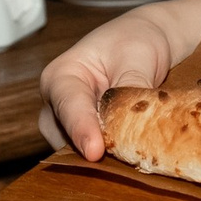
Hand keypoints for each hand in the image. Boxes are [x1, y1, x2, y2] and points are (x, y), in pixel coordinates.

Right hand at [38, 8, 177, 159]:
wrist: (144, 41)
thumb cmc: (135, 41)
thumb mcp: (137, 58)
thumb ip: (131, 90)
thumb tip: (132, 126)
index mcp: (61, 76)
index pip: (69, 107)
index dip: (82, 130)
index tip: (94, 152)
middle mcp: (55, 104)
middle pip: (65, 136)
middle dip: (91, 150)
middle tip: (124, 159)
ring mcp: (66, 124)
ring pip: (76, 151)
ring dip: (102, 158)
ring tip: (133, 156)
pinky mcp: (83, 138)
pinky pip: (89, 155)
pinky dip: (109, 159)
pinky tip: (132, 158)